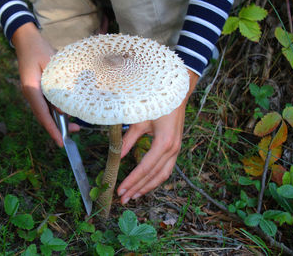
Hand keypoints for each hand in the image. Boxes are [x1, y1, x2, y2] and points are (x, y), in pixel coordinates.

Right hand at [12, 23, 79, 146]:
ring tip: (73, 127)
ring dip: (57, 121)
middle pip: (43, 116)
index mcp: (31, 88)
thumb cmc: (39, 49)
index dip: (52, 129)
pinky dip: (55, 112)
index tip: (60, 141)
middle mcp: (30, 94)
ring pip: (45, 112)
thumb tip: (63, 108)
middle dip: (57, 128)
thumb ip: (56, 86)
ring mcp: (32, 93)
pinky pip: (45, 105)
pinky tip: (66, 114)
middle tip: (73, 134)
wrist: (26, 40)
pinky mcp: (36, 90)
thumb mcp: (51, 65)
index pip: (42, 114)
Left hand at [117, 70, 198, 203]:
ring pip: (162, 175)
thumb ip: (128, 139)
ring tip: (134, 196)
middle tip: (123, 198)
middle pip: (153, 175)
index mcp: (164, 143)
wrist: (176, 94)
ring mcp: (176, 151)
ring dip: (147, 187)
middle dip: (138, 188)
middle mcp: (172, 150)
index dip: (132, 180)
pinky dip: (155, 179)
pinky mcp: (175, 150)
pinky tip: (145, 184)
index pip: (145, 167)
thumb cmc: (157, 104)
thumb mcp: (140, 120)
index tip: (121, 189)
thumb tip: (116, 156)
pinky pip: (166, 169)